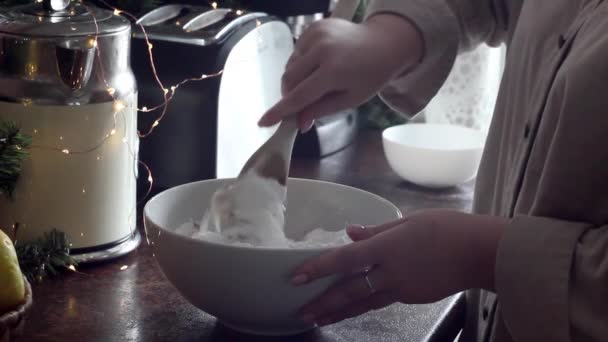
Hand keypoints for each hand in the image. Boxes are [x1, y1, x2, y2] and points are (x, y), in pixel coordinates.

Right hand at [258, 14, 423, 131]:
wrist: (384, 43)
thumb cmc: (370, 75)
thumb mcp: (349, 99)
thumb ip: (321, 110)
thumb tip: (298, 123)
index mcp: (334, 71)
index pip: (299, 95)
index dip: (281, 111)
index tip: (264, 122)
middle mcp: (322, 49)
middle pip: (289, 79)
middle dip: (290, 95)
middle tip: (301, 104)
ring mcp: (316, 34)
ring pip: (291, 65)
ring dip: (296, 78)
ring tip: (316, 80)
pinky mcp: (314, 26)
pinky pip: (297, 51)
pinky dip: (302, 62)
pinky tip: (319, 64)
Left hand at [291, 209, 506, 325]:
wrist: (481, 253)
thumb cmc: (447, 228)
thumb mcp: (409, 221)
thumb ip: (376, 230)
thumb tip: (349, 232)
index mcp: (387, 248)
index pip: (344, 260)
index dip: (318, 269)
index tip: (296, 277)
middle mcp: (390, 273)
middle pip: (349, 292)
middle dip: (323, 303)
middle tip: (301, 313)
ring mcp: (402, 289)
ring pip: (363, 304)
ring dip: (339, 312)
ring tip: (319, 318)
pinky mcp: (412, 298)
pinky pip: (382, 301)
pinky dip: (364, 305)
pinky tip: (355, 306)